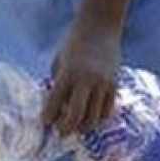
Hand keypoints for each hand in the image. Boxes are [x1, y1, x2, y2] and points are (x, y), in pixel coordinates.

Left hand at [42, 20, 121, 135]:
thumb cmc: (74, 41)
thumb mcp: (59, 58)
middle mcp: (86, 81)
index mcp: (68, 72)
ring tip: (75, 127)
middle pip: (76, 115)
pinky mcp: (115, 86)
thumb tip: (56, 103)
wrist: (100, 27)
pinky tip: (91, 118)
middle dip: (66, 128)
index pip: (55, 101)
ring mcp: (103, 85)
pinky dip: (99, 118)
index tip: (44, 123)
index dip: (49, 115)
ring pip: (94, 117)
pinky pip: (108, 111)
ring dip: (83, 126)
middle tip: (60, 133)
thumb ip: (57, 80)